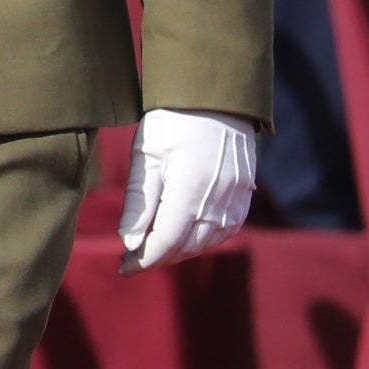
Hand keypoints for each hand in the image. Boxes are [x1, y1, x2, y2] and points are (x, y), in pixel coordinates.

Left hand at [120, 107, 259, 270]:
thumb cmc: (171, 122)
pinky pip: (226, 229)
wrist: (214, 99)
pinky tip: (185, 237)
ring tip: (154, 250)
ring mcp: (237, 198)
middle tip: (131, 260)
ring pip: (208, 241)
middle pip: (188, 245)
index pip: (167, 241)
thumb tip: (130, 243)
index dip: (145, 259)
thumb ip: (139, 203)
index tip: (123, 268)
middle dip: (159, 257)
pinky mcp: (245, 194)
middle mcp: (218, 199)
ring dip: (181, 251)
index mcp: (190, 189)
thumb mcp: (145, 157)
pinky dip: (204, 239)